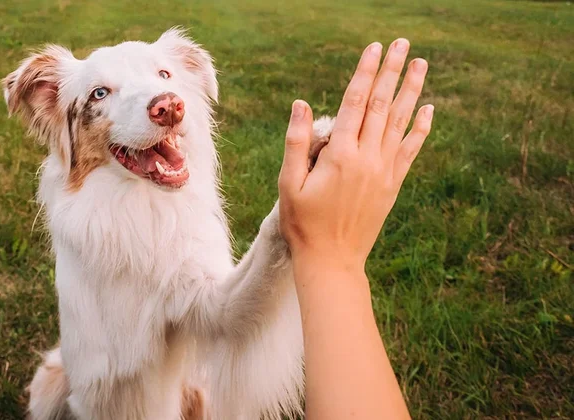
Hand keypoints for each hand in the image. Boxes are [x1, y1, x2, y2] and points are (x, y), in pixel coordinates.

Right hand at [278, 39, 432, 271]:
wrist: (332, 261)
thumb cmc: (303, 224)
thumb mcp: (289, 184)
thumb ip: (297, 142)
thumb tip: (302, 103)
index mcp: (340, 155)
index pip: (355, 103)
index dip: (364, 73)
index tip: (373, 48)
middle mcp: (368, 159)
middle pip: (381, 105)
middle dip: (391, 71)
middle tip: (402, 44)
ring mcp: (384, 172)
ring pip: (400, 122)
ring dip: (411, 91)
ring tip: (420, 64)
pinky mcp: (392, 185)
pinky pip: (410, 150)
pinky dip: (420, 128)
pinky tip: (428, 109)